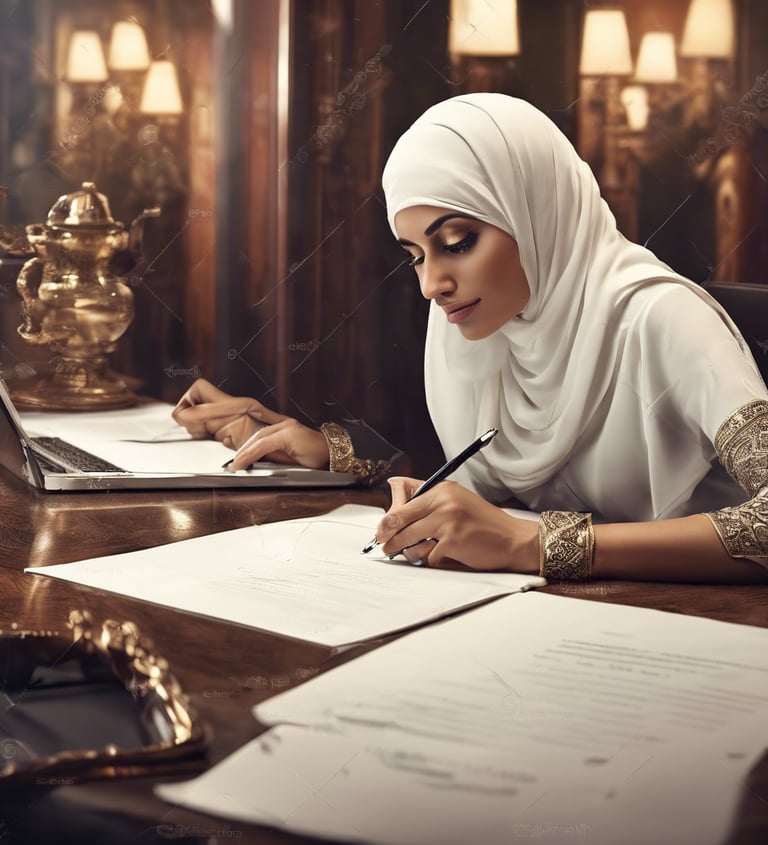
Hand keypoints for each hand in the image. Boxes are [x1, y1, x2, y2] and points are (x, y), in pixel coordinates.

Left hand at [172, 378, 328, 469]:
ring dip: (237, 451)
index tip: (203, 428)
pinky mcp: (290, 434)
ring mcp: (284, 426)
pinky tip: (238, 464)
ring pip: (253, 437)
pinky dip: (249, 455)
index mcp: (273, 427)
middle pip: (244, 424)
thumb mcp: (283, 459)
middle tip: (195, 428)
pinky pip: (264, 443)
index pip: (245, 424)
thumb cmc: (310, 460)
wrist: (335, 459)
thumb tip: (239, 461)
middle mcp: (277, 422)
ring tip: (226, 464)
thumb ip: (263, 456)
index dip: (223, 422)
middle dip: (219, 426)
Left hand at [375, 477, 538, 572]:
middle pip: (398, 520)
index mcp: (442, 489)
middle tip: (383, 546)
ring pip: (410, 542)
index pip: (403, 496)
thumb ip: (430, 504)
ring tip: (425, 552)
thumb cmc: (485, 523)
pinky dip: (436, 560)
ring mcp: (447, 522)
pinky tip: (450, 555)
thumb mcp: (457, 501)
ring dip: (413, 552)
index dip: (388, 515)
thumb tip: (394, 513)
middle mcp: (443, 501)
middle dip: (388, 537)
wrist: (514, 539)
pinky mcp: (452, 542)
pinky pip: (429, 557)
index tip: (383, 527)